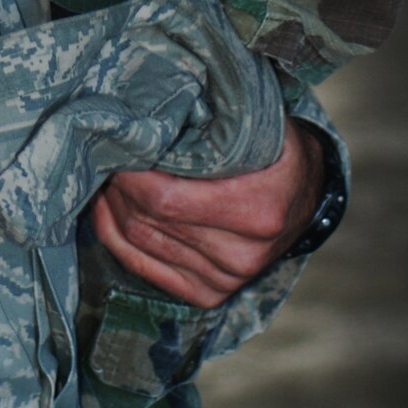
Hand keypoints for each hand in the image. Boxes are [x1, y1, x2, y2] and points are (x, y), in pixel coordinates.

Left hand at [88, 117, 325, 307]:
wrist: (305, 198)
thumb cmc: (275, 153)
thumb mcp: (258, 128)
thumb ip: (212, 121)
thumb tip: (149, 113)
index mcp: (257, 211)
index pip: (166, 199)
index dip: (130, 174)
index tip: (115, 143)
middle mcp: (242, 255)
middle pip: (148, 222)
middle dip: (116, 186)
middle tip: (103, 153)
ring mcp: (225, 280)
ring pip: (139, 244)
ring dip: (112, 207)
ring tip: (105, 174)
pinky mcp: (208, 294)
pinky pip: (143, 268)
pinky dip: (116, 237)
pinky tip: (107, 208)